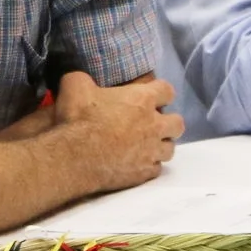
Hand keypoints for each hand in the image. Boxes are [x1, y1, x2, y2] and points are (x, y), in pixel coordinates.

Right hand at [51, 72, 182, 186]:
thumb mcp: (75, 86)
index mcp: (142, 100)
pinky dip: (148, 166)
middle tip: (152, 125)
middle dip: (168, 123)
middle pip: (177, 123)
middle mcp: (154, 125)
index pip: (167, 91)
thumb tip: (81, 79)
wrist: (73, 158)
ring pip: (170, 148)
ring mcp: (151, 151)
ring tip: (146, 146)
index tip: (151, 96)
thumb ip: (83, 78)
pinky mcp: (144, 172)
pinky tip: (137, 164)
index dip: (160, 93)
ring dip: (160, 146)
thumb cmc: (77, 119)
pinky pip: (156, 169)